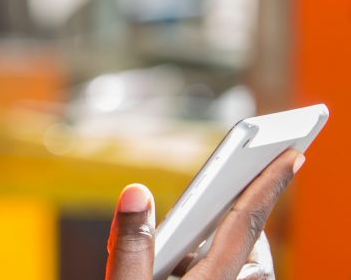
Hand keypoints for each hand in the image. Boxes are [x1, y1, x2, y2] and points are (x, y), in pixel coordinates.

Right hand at [104, 149, 302, 279]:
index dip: (268, 185)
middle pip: (253, 250)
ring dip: (228, 247)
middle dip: (249, 216)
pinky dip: (214, 267)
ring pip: (244, 270)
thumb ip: (130, 245)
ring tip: (194, 238)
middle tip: (241, 187)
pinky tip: (179, 268)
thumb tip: (137, 191)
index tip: (292, 155)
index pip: (244, 223)